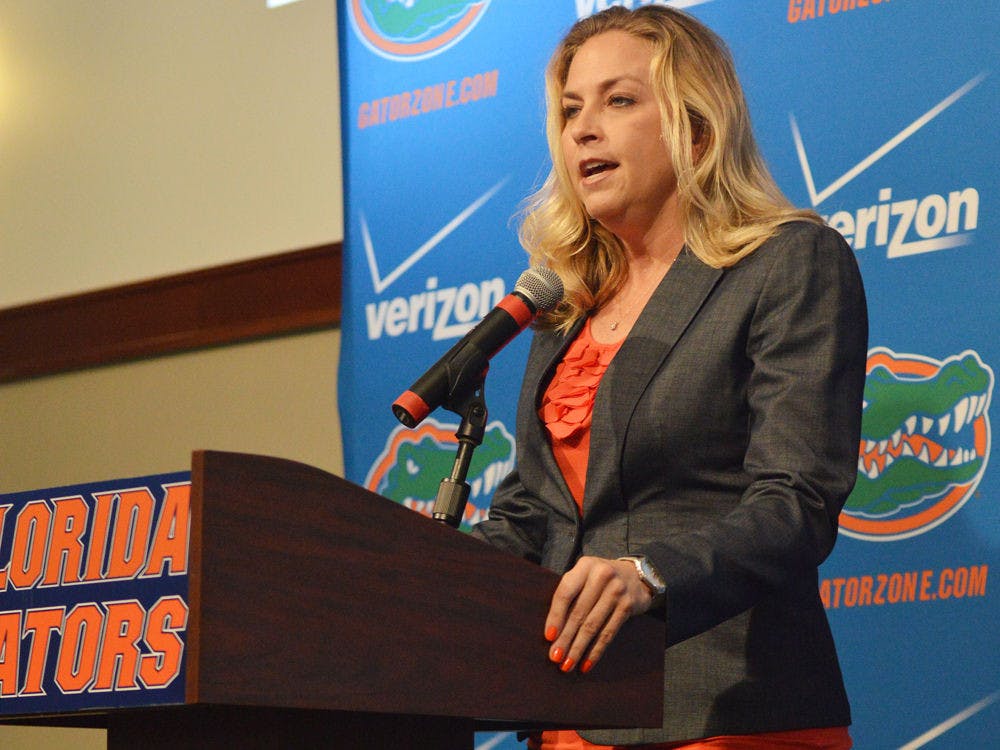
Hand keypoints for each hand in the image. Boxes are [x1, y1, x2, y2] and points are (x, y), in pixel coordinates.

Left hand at [544, 556, 652, 673]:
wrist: (635, 575)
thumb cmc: (599, 579)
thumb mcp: (584, 575)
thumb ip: (570, 593)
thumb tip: (551, 631)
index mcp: (585, 566)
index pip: (566, 593)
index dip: (556, 616)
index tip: (548, 636)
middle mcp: (602, 575)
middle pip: (579, 613)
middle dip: (565, 638)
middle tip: (555, 657)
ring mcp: (617, 591)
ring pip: (593, 626)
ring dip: (578, 648)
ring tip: (567, 665)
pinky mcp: (627, 606)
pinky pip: (608, 633)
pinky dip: (596, 651)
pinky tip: (586, 664)